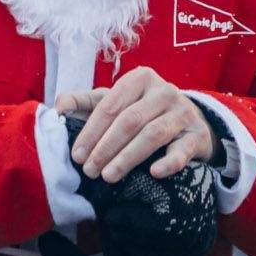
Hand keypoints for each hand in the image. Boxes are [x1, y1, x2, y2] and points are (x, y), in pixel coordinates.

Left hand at [59, 68, 215, 181]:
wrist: (189, 122)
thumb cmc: (143, 111)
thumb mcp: (116, 102)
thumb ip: (86, 103)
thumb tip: (58, 107)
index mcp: (140, 79)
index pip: (110, 105)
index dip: (91, 131)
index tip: (77, 155)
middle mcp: (164, 91)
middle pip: (130, 120)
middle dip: (106, 147)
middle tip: (89, 170)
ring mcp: (183, 112)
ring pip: (153, 134)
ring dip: (128, 157)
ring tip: (108, 176)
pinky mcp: (197, 135)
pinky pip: (183, 149)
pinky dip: (169, 162)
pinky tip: (154, 173)